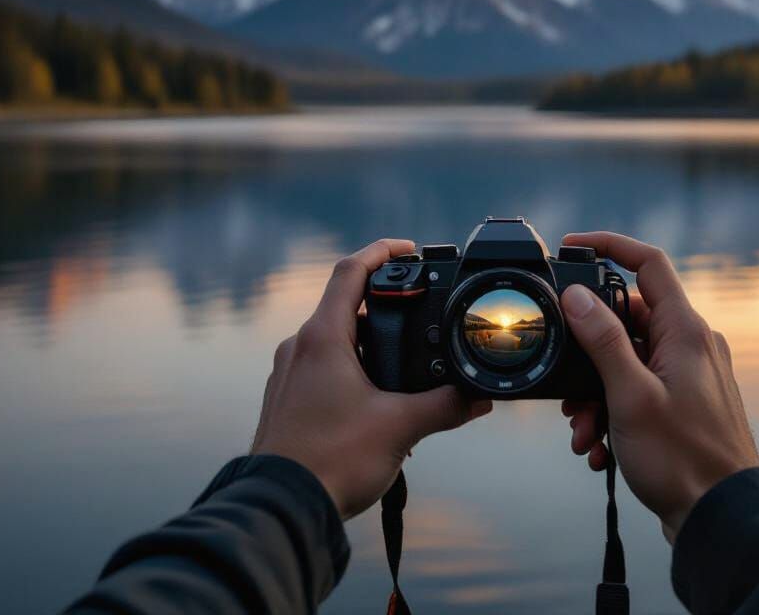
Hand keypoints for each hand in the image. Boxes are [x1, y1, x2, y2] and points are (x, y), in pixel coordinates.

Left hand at [252, 238, 491, 518]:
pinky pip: (322, 370)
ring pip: (334, 341)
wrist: (278, 510)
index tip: (409, 248)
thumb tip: (480, 398)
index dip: (382, 251)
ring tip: (404, 374)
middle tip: (419, 318)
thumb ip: (445, 405)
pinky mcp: (285, 402)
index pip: (351, 271)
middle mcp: (299, 348)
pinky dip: (352, 372)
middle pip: (346, 306)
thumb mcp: (400, 428)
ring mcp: (288, 375)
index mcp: (323, 338)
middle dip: (385, 309)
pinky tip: (375, 407)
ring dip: (369, 346)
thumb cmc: (331, 461)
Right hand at [559, 232, 758, 540]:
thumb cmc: (684, 459)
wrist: (722, 517)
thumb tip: (576, 295)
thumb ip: (602, 340)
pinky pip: (640, 387)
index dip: (610, 245)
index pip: (648, 262)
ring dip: (597, 391)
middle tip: (569, 388)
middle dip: (589, 351)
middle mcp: (691, 343)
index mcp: (684, 330)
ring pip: (628, 359)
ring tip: (585, 430)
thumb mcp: (630, 395)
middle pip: (627, 318)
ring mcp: (690, 372)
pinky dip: (614, 409)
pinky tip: (601, 446)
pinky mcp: (685, 400)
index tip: (573, 245)